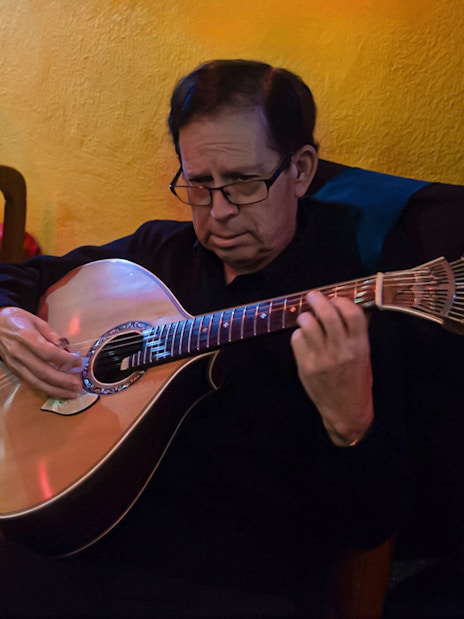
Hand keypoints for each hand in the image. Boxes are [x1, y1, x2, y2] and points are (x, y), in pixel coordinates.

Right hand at [0, 306, 82, 398]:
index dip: (64, 359)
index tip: (78, 362)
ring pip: (36, 382)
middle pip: (42, 371)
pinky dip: (45, 389)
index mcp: (25, 336)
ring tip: (71, 394)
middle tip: (78, 384)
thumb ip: (52, 335)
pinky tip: (58, 391)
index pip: (47, 352)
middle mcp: (18, 353)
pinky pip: (30, 383)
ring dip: (55, 390)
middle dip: (62, 381)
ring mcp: (14, 364)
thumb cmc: (17, 320)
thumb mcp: (36, 320)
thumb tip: (67, 349)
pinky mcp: (13, 370)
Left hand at [290, 291, 373, 446]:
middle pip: (327, 314)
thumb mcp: (364, 354)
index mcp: (360, 346)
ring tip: (307, 318)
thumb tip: (346, 304)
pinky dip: (299, 335)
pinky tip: (304, 338)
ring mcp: (321, 358)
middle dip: (318, 300)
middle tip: (313, 296)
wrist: (345, 410)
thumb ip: (356, 331)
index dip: (341, 301)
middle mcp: (341, 350)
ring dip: (305, 317)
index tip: (335, 299)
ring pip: (308, 324)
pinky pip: (297, 339)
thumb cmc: (356, 379)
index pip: (352, 313)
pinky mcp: (306, 366)